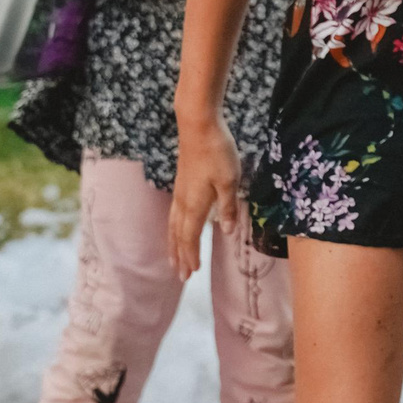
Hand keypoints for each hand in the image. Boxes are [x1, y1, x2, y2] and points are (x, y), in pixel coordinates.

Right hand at [169, 111, 246, 278]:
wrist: (198, 126)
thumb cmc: (217, 152)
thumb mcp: (230, 180)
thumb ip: (228, 207)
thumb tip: (227, 231)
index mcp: (195, 205)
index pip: (191, 237)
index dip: (191, 255)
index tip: (192, 273)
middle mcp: (184, 202)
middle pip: (178, 235)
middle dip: (180, 255)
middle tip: (180, 276)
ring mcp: (180, 192)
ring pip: (173, 225)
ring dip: (173, 244)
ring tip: (172, 259)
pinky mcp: (181, 183)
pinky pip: (174, 214)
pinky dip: (173, 228)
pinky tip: (176, 228)